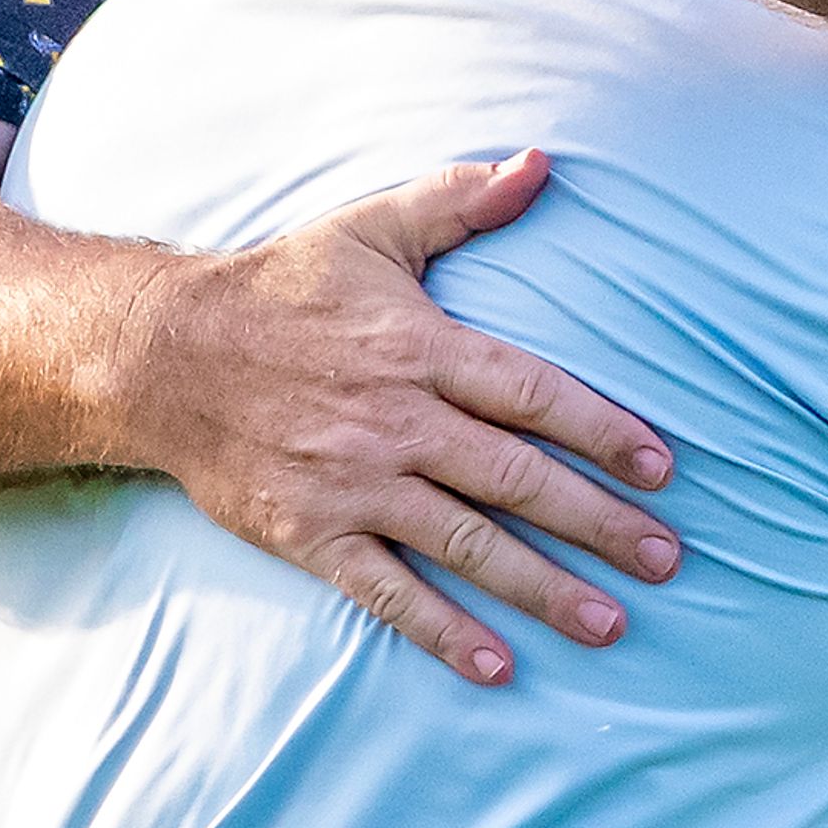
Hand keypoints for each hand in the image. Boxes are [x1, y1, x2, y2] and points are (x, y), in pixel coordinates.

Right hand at [120, 149, 681, 684]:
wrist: (162, 354)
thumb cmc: (279, 287)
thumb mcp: (370, 228)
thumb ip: (460, 198)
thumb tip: (542, 163)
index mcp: (420, 347)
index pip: (533, 394)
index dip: (603, 431)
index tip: (662, 468)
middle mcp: (396, 420)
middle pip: (517, 478)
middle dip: (599, 523)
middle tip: (666, 560)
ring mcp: (353, 483)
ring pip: (466, 543)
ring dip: (543, 587)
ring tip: (610, 623)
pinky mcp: (310, 533)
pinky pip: (387, 593)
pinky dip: (443, 631)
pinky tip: (497, 665)